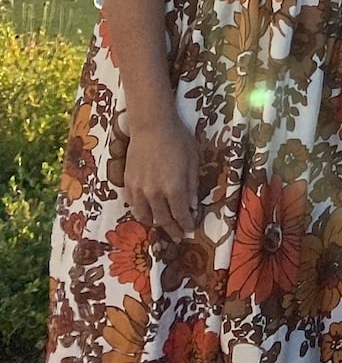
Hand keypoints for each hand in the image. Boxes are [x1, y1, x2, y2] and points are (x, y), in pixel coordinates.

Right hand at [124, 113, 198, 241]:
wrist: (151, 126)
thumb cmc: (178, 140)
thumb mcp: (193, 162)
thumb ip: (192, 186)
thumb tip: (192, 207)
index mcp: (174, 188)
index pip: (181, 215)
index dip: (186, 224)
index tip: (190, 230)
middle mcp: (154, 193)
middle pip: (163, 219)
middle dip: (173, 230)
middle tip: (179, 236)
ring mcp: (139, 190)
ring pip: (146, 216)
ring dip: (156, 224)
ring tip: (164, 228)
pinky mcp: (128, 184)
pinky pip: (134, 206)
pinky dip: (142, 213)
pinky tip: (148, 214)